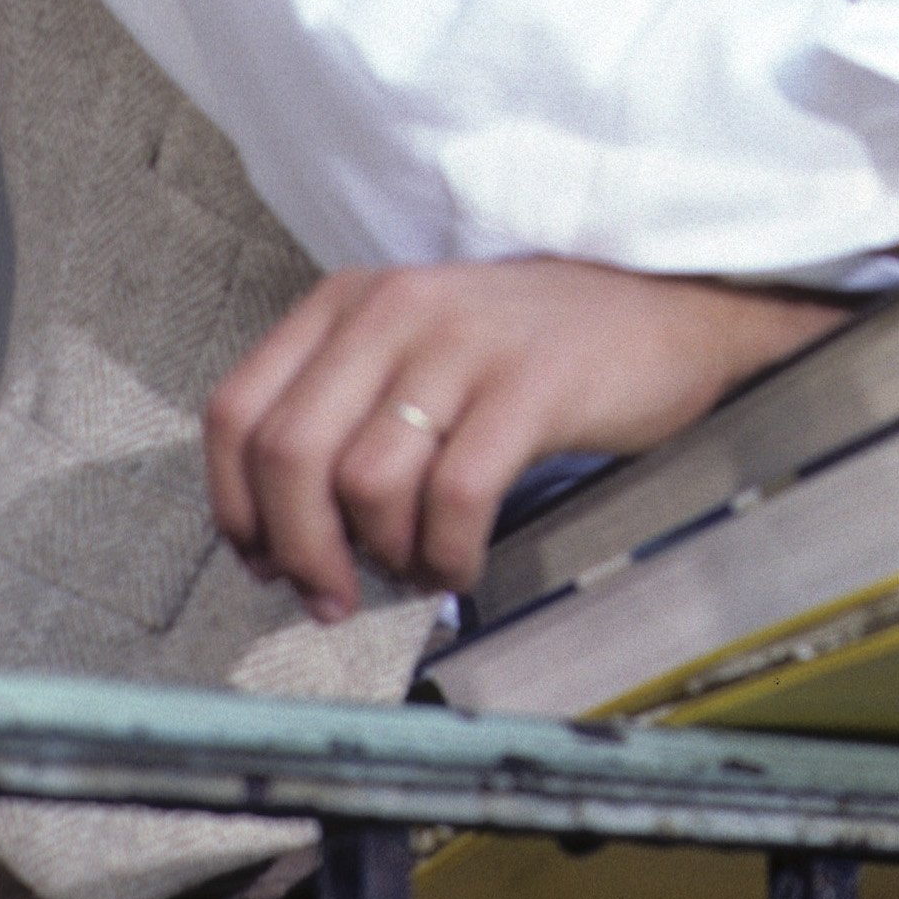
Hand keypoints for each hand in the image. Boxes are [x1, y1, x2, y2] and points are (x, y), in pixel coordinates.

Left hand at [204, 259, 844, 620]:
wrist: (664, 312)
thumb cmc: (529, 352)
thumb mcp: (416, 353)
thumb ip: (344, 418)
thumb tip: (279, 543)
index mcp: (350, 302)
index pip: (236, 410)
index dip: (234, 506)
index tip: (264, 561)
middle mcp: (394, 310)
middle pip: (287, 454)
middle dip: (299, 551)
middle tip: (334, 596)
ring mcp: (463, 343)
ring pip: (363, 481)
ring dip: (381, 554)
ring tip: (414, 566)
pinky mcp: (530, 384)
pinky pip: (454, 497)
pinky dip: (447, 555)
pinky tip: (464, 561)